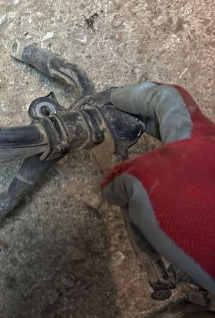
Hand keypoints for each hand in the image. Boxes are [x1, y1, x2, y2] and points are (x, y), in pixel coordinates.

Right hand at [102, 83, 214, 293]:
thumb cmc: (188, 208)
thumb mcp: (142, 185)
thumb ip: (122, 179)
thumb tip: (113, 188)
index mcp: (194, 132)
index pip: (164, 99)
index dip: (137, 96)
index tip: (115, 100)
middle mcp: (209, 147)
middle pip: (174, 125)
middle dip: (145, 126)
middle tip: (122, 127)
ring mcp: (210, 173)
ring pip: (175, 161)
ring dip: (149, 172)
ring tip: (128, 188)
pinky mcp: (210, 200)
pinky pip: (182, 188)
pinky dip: (160, 197)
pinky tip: (147, 221)